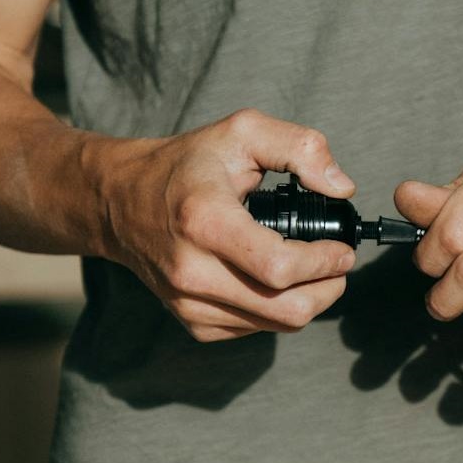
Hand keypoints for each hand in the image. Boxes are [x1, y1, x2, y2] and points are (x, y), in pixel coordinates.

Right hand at [90, 109, 357, 341]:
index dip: (325, 264)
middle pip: (287, 309)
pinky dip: (278, 310)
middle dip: (328, 290)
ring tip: (314, 272)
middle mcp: (193, 270)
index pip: (281, 268)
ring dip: (309, 302)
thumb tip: (342, 186)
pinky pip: (256, 329)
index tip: (342, 250)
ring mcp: (190, 303)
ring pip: (277, 325)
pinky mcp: (192, 322)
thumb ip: (300, 148)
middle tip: (338, 266)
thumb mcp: (242, 132)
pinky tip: (275, 281)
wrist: (120, 201)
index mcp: (205, 221)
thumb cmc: (187, 165)